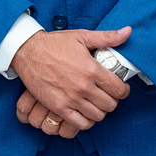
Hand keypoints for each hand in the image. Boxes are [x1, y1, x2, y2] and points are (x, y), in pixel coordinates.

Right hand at [9, 27, 131, 130]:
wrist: (28, 51)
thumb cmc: (54, 43)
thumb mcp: (82, 36)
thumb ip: (107, 37)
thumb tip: (127, 32)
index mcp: (92, 69)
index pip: (119, 89)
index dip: (123, 90)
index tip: (120, 88)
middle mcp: (83, 86)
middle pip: (110, 105)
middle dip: (112, 100)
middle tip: (107, 94)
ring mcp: (71, 99)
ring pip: (98, 116)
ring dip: (100, 110)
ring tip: (96, 102)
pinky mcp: (58, 107)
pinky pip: (80, 124)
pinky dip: (86, 121)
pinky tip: (84, 111)